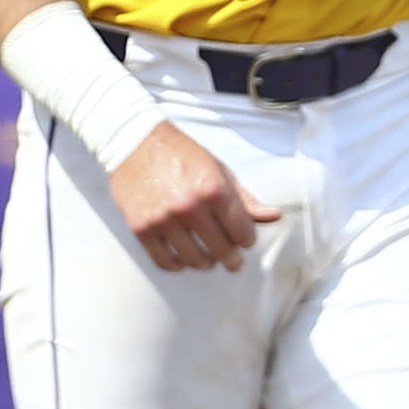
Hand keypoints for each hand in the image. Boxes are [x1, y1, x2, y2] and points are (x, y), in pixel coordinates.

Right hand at [108, 125, 281, 272]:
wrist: (134, 143)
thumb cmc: (180, 154)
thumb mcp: (219, 170)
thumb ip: (246, 199)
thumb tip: (273, 217)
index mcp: (214, 189)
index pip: (243, 233)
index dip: (247, 240)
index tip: (244, 240)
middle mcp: (190, 207)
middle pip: (222, 251)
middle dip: (232, 259)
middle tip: (233, 261)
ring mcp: (164, 220)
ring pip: (195, 261)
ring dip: (206, 263)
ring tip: (208, 258)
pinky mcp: (142, 229)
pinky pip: (165, 262)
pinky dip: (178, 266)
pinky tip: (184, 258)